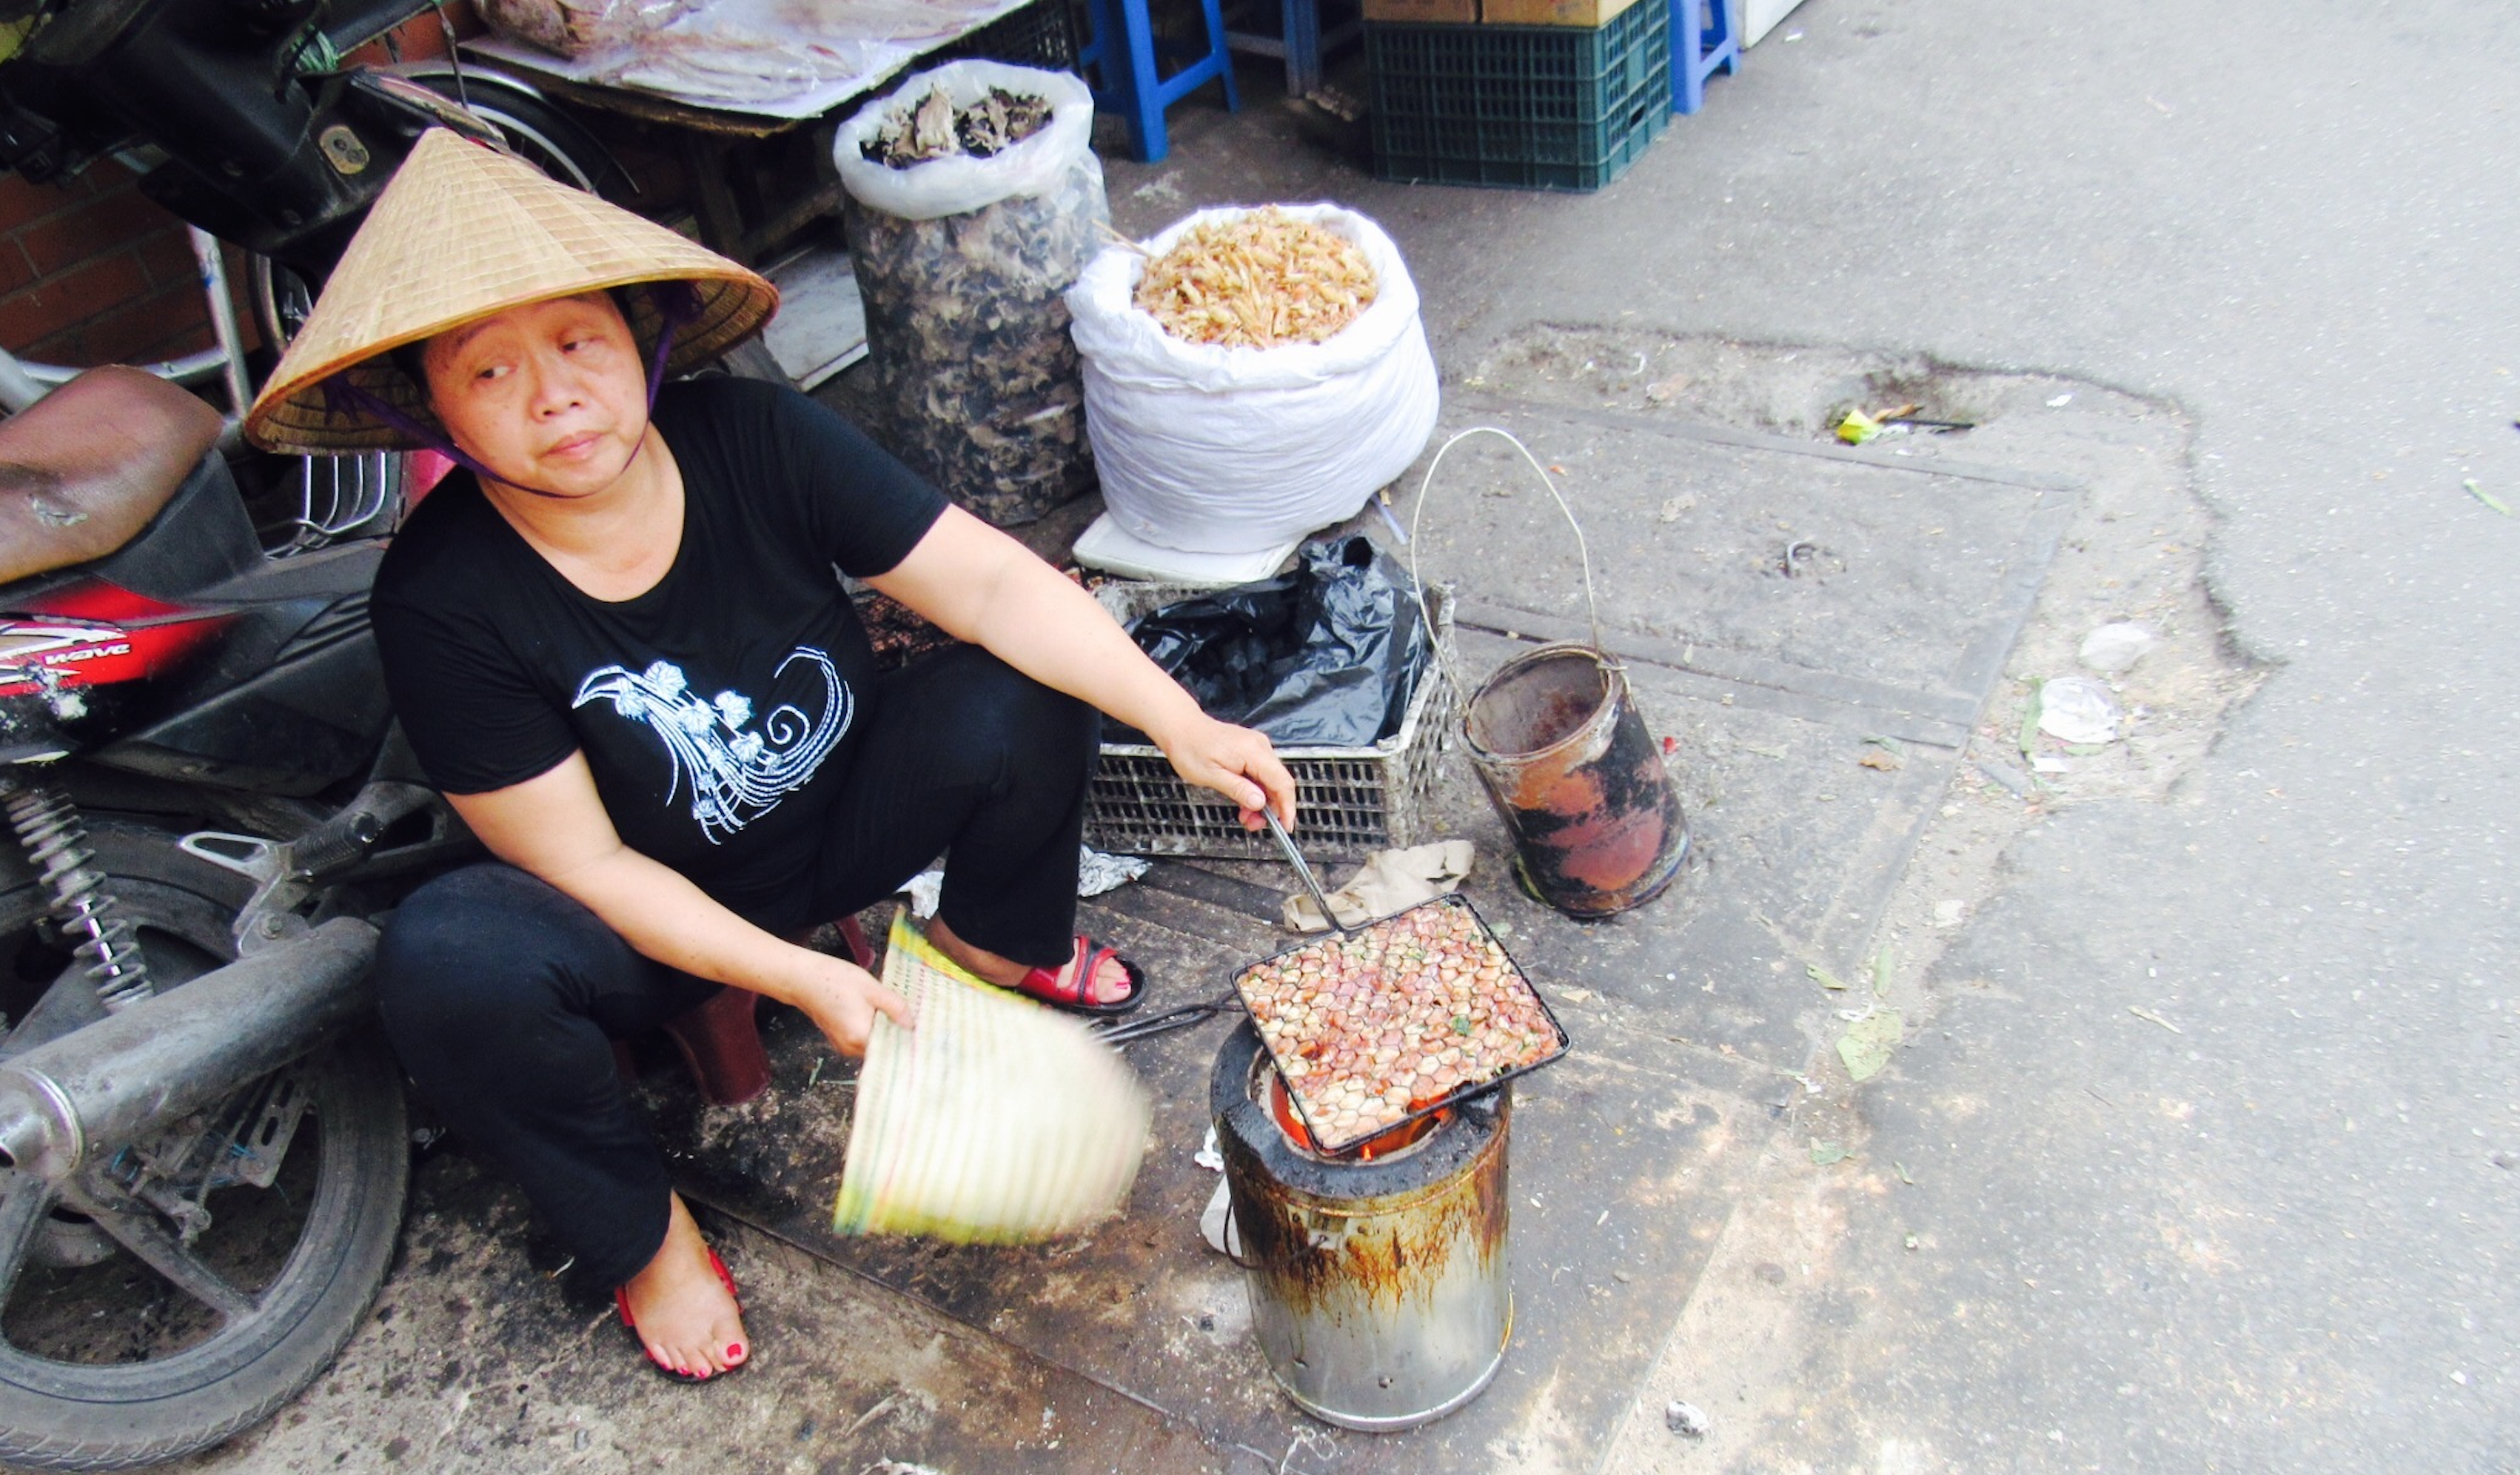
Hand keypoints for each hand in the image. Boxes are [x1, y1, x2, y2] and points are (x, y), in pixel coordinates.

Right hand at [779, 950, 913, 1056]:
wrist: (802, 978)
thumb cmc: (834, 980)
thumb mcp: (872, 989)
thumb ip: (895, 1007)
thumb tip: (912, 1025)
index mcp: (861, 1036)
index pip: (893, 1050)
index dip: (907, 1041)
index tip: (920, 1034)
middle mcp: (850, 1047)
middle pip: (883, 1048)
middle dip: (896, 1035)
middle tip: (909, 1019)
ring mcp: (843, 1045)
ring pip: (873, 1044)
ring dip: (883, 1031)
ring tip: (890, 1013)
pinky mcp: (838, 1039)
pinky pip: (862, 1040)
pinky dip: (870, 1030)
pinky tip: (874, 1014)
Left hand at [1154, 713, 1296, 830]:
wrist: (1181, 727)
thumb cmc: (1190, 747)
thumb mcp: (1211, 776)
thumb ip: (1238, 789)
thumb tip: (1260, 803)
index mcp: (1253, 751)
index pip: (1282, 782)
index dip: (1287, 807)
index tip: (1286, 826)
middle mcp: (1260, 746)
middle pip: (1279, 783)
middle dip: (1271, 808)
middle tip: (1254, 824)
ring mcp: (1256, 747)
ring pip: (1271, 780)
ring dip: (1261, 801)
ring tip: (1245, 815)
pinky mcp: (1251, 750)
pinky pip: (1262, 774)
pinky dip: (1256, 790)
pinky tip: (1244, 800)